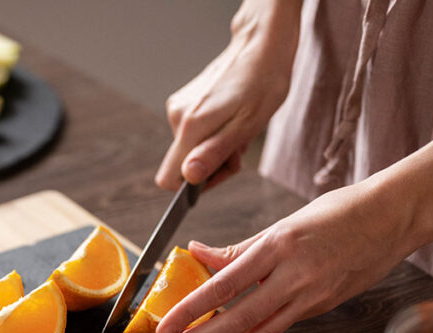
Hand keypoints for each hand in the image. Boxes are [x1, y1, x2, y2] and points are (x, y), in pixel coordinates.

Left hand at [154, 184, 414, 332]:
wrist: (393, 217)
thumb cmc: (339, 213)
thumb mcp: (283, 223)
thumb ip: (238, 248)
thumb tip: (197, 253)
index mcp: (278, 248)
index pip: (223, 286)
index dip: (191, 309)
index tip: (165, 324)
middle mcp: (294, 276)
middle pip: (238, 320)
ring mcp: (311, 296)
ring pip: (259, 332)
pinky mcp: (322, 308)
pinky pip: (279, 326)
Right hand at [155, 0, 300, 190]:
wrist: (261, 46)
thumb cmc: (263, 83)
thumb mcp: (247, 126)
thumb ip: (215, 154)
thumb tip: (189, 178)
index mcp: (191, 126)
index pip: (169, 178)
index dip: (193, 186)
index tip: (218, 173)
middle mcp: (177, 117)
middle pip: (184, 164)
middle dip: (213, 164)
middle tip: (239, 148)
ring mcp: (179, 108)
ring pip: (190, 148)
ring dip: (216, 147)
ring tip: (239, 129)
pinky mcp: (184, 102)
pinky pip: (192, 133)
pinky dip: (213, 133)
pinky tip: (231, 118)